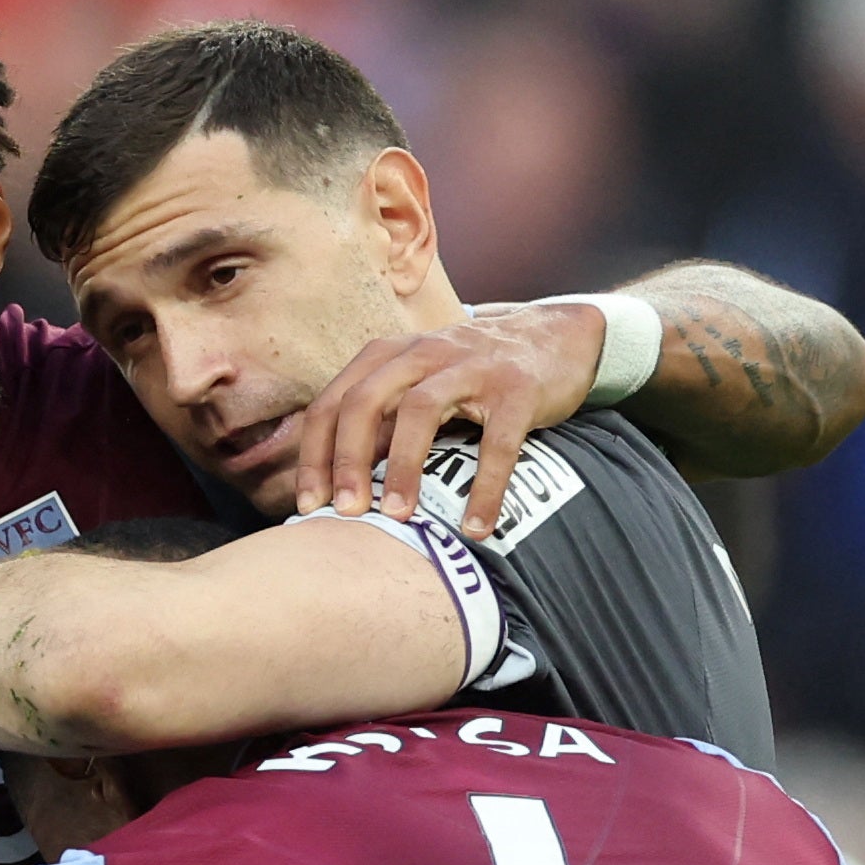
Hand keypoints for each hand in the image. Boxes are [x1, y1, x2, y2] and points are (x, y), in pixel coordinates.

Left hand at [288, 299, 602, 535]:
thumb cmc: (471, 375)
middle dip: (347, 459)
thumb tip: (333, 486)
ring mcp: (471, 366)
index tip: (309, 505)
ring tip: (398, 517)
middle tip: (345, 513)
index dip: (315, 456)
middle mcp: (423, 353)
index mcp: (388, 357)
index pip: (333, 403)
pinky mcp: (518, 389)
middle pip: (366, 400)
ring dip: (403, 466)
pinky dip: (486, 487)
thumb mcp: (416, 383)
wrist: (555, 337)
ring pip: (420, 410)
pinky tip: (476, 527)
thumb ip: (379, 421)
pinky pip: (497, 442)